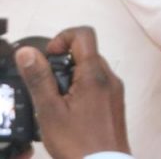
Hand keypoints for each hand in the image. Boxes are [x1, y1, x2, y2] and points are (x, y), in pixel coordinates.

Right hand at [14, 26, 130, 158]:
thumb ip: (39, 79)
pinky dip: (81, 89)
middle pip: (86, 53)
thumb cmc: (77, 143)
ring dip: (71, 78)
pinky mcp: (115, 103)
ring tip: (56, 102)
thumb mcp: (50, 110)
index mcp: (95, 74)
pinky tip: (68, 112)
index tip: (48, 58)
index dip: (62, 38)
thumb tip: (28, 52)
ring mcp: (115, 90)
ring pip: (91, 70)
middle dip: (63, 63)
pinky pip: (98, 85)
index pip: (84, 35)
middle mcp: (110, 78)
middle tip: (47, 86)